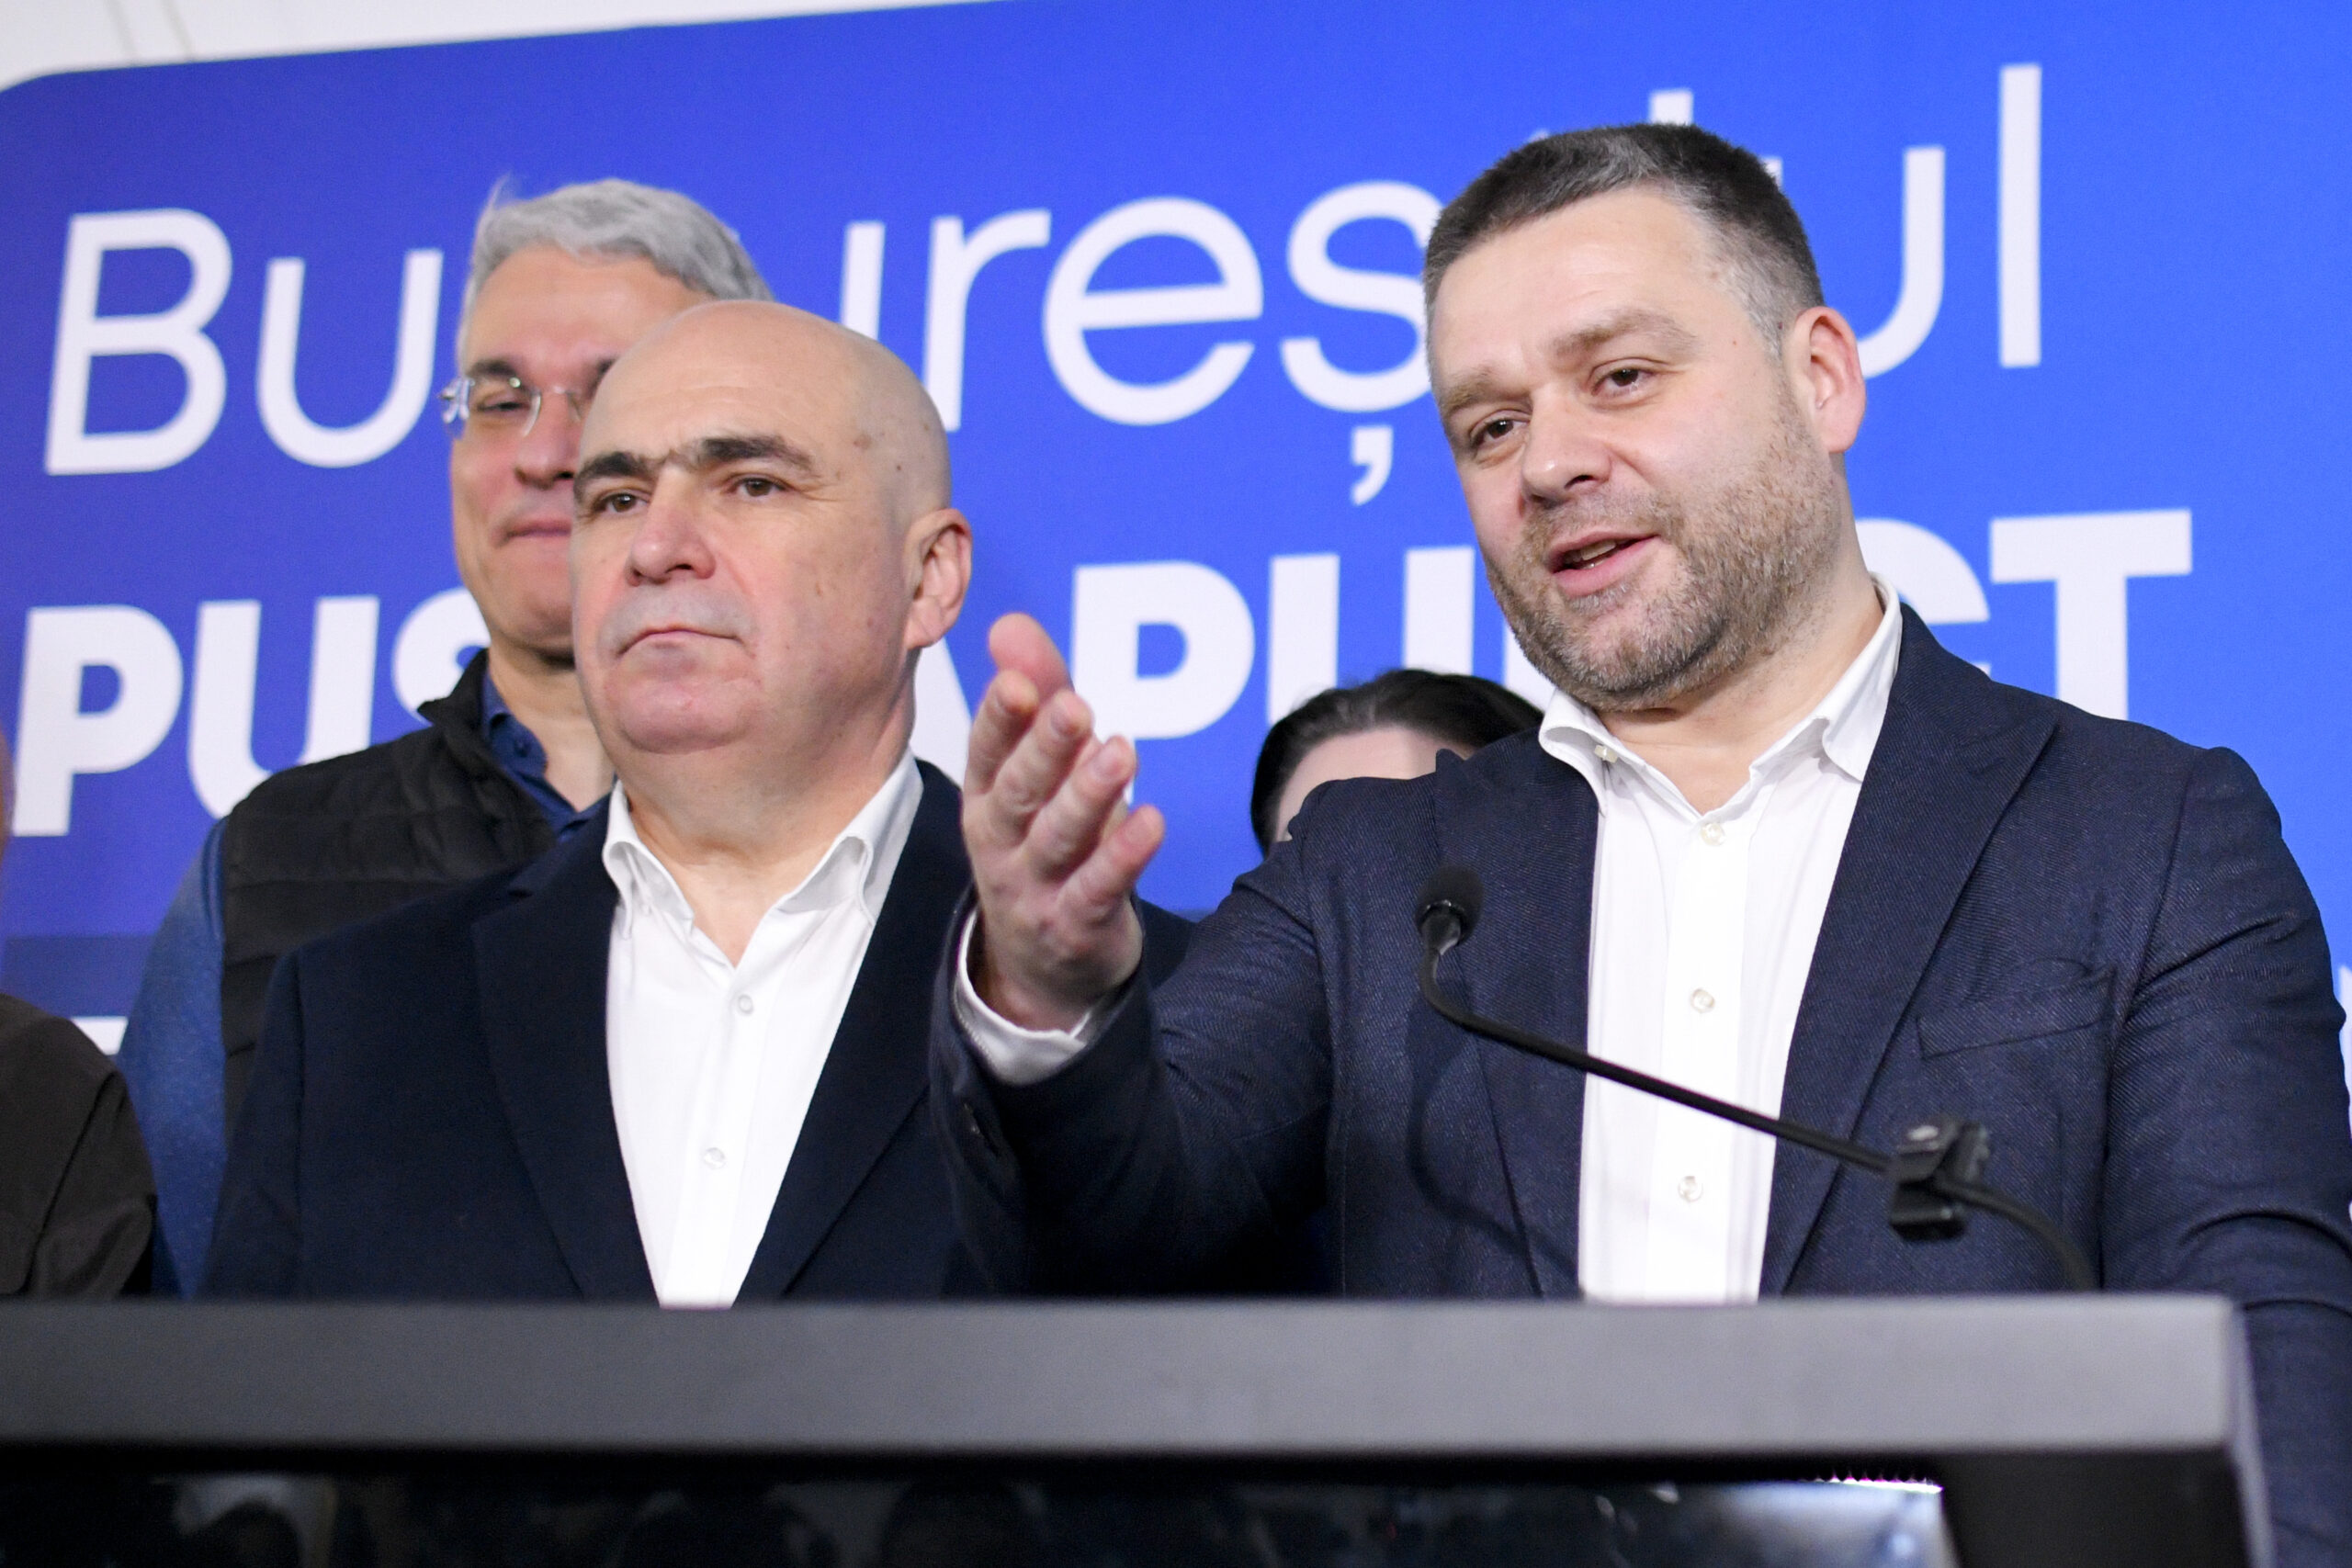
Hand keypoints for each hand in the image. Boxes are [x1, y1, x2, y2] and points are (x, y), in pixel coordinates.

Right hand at [963, 613, 1164, 1030]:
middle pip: (1019, 791)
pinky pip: (1098, 889)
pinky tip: (1152, 821)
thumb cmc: (1040, 843)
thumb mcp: (1033, 770)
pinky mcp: (1075, 925)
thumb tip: (1010, 624)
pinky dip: (1124, 857)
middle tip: (1074, 707)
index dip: (1001, 717)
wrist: (1040, 964)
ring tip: (1120, 752)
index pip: (986, 751)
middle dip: (1044, 748)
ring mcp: (1034, 887)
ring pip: (1059, 838)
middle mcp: (1001, 840)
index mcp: (986, 795)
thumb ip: (1035, 693)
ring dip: (1089, 795)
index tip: (1020, 682)